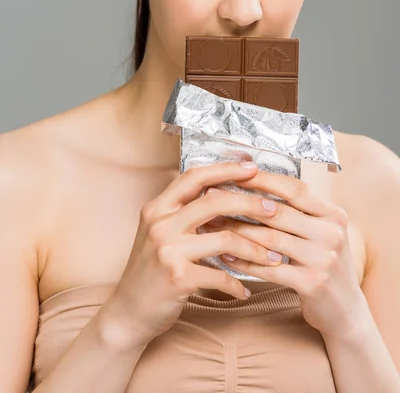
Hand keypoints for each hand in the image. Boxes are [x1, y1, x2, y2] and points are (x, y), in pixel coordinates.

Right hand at [110, 161, 284, 343]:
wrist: (126, 312)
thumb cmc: (149, 271)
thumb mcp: (158, 233)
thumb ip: (182, 213)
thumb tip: (221, 192)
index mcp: (157, 208)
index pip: (195, 177)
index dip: (226, 169)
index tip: (252, 168)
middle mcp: (160, 224)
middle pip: (214, 201)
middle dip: (250, 202)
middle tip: (274, 209)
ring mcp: (168, 250)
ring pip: (225, 238)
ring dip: (255, 248)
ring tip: (273, 257)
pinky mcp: (178, 277)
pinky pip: (221, 275)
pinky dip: (237, 284)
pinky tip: (244, 290)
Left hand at [203, 170, 366, 338]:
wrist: (346, 310)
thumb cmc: (324, 263)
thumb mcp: (322, 232)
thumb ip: (299, 211)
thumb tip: (255, 184)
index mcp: (333, 214)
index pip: (295, 189)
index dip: (264, 180)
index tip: (235, 174)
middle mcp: (331, 233)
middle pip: (278, 212)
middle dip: (241, 204)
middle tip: (212, 197)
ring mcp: (323, 258)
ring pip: (269, 238)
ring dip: (236, 231)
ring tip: (212, 225)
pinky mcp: (312, 283)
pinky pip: (269, 268)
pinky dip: (244, 261)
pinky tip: (226, 256)